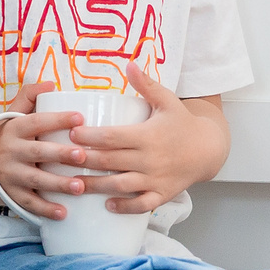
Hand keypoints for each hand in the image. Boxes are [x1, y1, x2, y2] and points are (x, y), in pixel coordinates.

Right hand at [0, 81, 93, 221]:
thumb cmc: (5, 138)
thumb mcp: (11, 115)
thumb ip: (29, 96)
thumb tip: (53, 84)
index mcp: (14, 129)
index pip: (36, 122)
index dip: (57, 119)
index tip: (80, 117)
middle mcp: (10, 151)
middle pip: (37, 152)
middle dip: (60, 154)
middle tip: (82, 155)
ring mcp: (10, 175)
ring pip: (35, 180)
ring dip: (58, 184)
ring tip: (80, 187)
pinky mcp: (11, 194)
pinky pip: (29, 203)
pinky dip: (45, 209)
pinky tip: (63, 213)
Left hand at [63, 63, 230, 214]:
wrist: (209, 149)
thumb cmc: (182, 123)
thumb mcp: (167, 101)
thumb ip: (146, 84)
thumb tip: (128, 63)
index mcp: (148, 135)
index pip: (113, 137)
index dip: (90, 136)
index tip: (70, 133)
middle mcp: (151, 159)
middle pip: (111, 161)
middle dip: (84, 161)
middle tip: (59, 159)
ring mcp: (156, 179)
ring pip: (121, 185)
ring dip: (96, 186)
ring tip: (73, 184)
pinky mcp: (162, 194)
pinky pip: (142, 205)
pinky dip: (125, 207)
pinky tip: (107, 205)